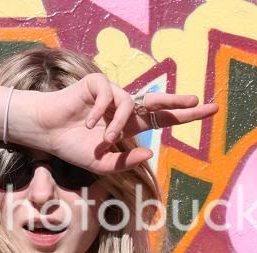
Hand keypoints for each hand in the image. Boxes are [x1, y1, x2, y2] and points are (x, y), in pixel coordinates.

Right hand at [34, 73, 218, 173]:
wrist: (48, 133)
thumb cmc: (73, 147)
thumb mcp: (103, 163)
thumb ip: (126, 162)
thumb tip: (149, 152)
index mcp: (129, 125)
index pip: (162, 118)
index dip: (185, 114)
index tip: (208, 109)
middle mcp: (123, 108)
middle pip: (156, 101)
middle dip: (177, 100)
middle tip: (197, 101)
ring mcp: (111, 94)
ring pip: (128, 104)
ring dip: (118, 124)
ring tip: (104, 139)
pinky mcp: (97, 84)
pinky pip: (108, 96)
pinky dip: (100, 112)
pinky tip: (88, 123)